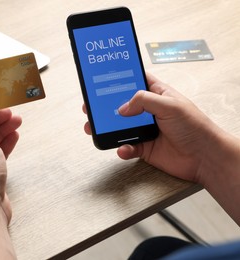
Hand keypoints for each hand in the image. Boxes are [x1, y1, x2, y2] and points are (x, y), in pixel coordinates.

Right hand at [83, 73, 223, 182]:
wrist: (204, 157)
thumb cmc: (195, 127)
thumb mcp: (170, 105)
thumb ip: (144, 101)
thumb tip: (122, 107)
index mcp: (157, 95)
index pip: (134, 81)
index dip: (119, 79)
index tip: (101, 78)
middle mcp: (148, 111)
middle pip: (121, 105)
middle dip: (105, 106)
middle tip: (90, 107)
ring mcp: (145, 129)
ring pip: (120, 127)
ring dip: (107, 128)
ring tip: (93, 128)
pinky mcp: (144, 148)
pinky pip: (127, 147)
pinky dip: (122, 148)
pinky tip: (122, 148)